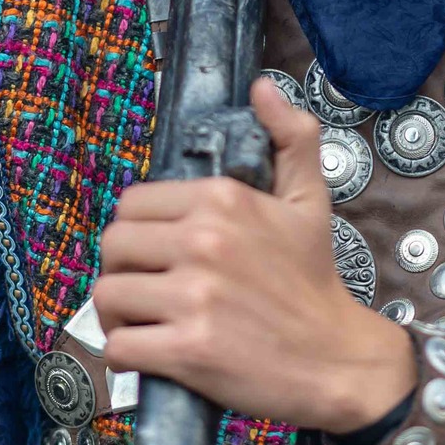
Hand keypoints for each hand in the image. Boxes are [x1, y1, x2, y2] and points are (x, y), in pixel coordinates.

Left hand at [92, 79, 414, 432]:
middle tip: (149, 288)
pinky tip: (151, 353)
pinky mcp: (189, 350)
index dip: (139, 230)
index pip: (132, 202)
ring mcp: (195, 297)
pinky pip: (119, 346)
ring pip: (107, 294)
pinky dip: (126, 354)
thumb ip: (289, 136)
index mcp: (223, 199)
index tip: (159, 252)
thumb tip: (262, 86)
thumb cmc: (313, 280)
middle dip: (123, 268)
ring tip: (146, 321)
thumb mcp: (309, 199)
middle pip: (112, 245)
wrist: (336, 358)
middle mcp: (205, 240)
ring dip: (119, 314)